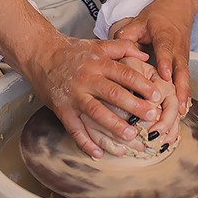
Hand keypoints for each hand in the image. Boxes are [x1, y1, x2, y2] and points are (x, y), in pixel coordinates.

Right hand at [26, 32, 162, 158]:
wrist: (40, 54)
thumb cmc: (72, 51)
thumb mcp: (98, 44)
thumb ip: (122, 47)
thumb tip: (145, 56)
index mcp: (98, 63)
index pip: (124, 74)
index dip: (142, 85)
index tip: (157, 95)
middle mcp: (87, 79)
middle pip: (114, 94)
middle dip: (134, 106)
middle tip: (152, 116)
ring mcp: (74, 96)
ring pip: (96, 113)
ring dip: (114, 126)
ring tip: (131, 136)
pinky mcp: (62, 109)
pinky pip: (75, 129)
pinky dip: (86, 143)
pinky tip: (98, 154)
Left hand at [110, 0, 193, 115]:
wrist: (180, 6)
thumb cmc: (159, 14)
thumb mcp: (141, 19)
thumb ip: (128, 33)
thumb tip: (116, 47)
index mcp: (165, 35)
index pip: (165, 49)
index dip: (164, 62)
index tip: (164, 75)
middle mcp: (177, 47)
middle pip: (180, 69)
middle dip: (180, 88)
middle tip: (177, 105)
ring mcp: (183, 55)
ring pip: (185, 76)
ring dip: (184, 94)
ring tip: (181, 113)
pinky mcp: (185, 62)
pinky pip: (186, 78)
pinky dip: (185, 93)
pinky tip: (183, 108)